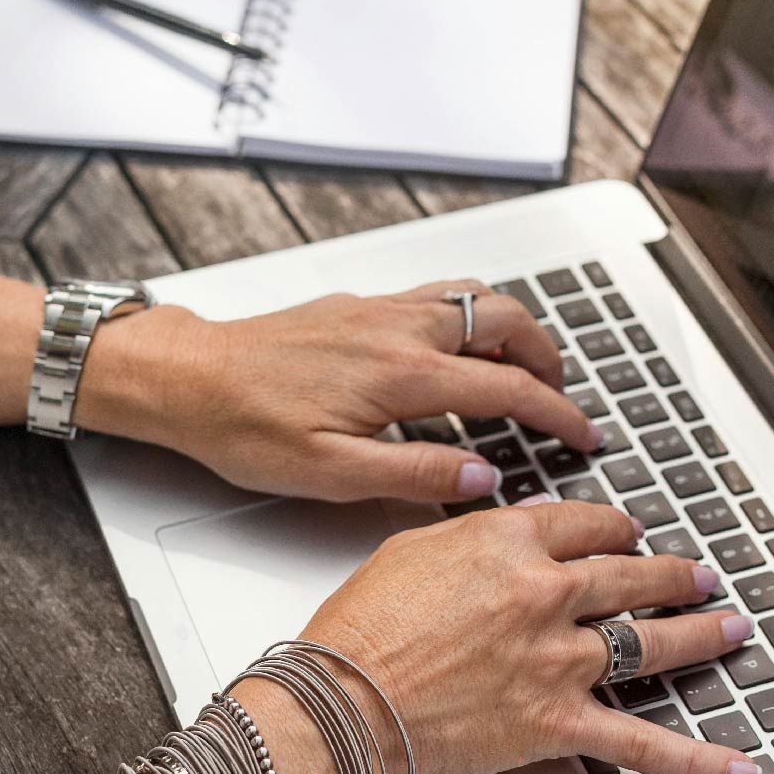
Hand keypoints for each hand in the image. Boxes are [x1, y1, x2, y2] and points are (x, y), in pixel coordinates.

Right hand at [44, 501, 757, 773]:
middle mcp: (545, 592)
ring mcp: (558, 659)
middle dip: (672, 572)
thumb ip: (473, 534)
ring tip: (728, 626)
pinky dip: (697, 759)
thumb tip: (515, 526)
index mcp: (508, 541)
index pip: (585, 523)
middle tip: (694, 573)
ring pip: (652, 640)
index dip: (615, 526)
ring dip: (700, 632)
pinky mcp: (558, 722)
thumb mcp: (411, 548)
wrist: (341, 703)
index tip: (626, 531)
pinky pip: (643, 744)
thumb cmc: (362, 628)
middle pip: (630, 574)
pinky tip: (736, 764)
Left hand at [77, 280, 601, 502]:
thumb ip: (416, 475)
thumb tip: (483, 479)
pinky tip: (459, 348)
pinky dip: (472, 315)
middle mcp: (399, 327)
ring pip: (474, 297)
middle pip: (506, 321)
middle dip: (549, 357)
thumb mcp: (331, 473)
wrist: (189, 378)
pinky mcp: (358, 304)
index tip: (584, 435)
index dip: (558, 414)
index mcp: (401, 373)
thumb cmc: (246, 426)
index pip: (509, 388)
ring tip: (523, 368)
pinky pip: (437, 294)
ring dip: (512, 329)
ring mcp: (379, 307)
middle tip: (560, 399)